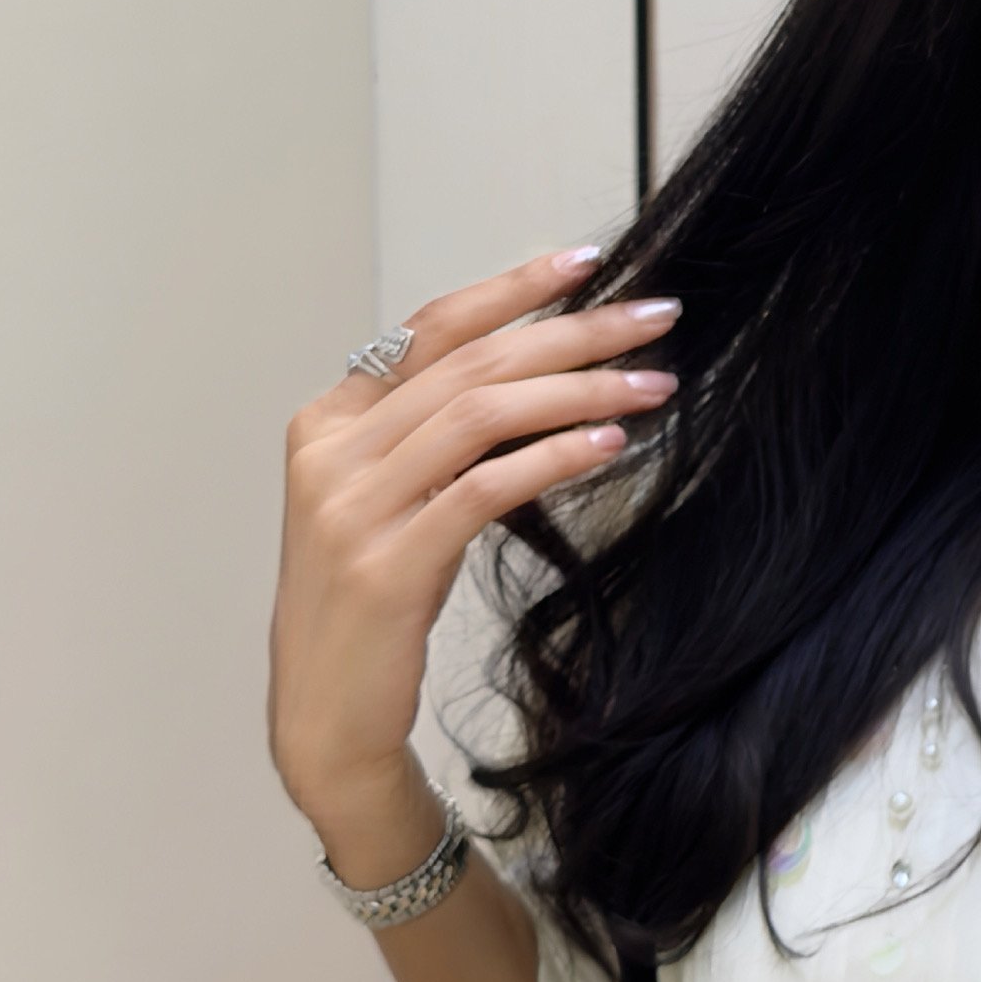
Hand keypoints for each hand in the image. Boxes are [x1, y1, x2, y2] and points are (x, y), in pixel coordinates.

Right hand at [268, 247, 679, 866]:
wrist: (324, 719)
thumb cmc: (373, 613)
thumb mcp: (395, 509)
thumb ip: (436, 444)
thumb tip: (534, 381)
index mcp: (327, 423)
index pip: (430, 329)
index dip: (512, 289)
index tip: (591, 261)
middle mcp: (330, 451)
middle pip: (469, 363)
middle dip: (572, 332)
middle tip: (656, 316)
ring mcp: (351, 507)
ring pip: (479, 414)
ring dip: (579, 390)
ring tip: (655, 384)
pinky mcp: (384, 565)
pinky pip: (483, 488)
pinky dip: (552, 458)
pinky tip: (610, 444)